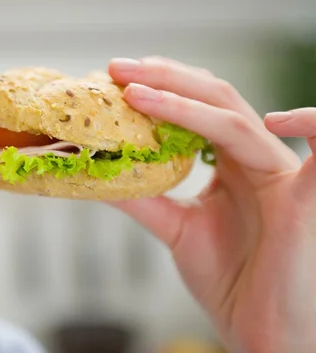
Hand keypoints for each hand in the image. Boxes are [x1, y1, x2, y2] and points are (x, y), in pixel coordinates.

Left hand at [107, 57, 315, 352]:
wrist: (264, 335)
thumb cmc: (231, 281)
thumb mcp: (177, 230)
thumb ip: (145, 198)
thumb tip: (99, 173)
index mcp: (230, 163)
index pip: (196, 108)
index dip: (159, 87)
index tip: (113, 79)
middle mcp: (255, 159)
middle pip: (214, 99)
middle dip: (164, 78)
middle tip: (116, 67)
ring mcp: (281, 176)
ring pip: (237, 121)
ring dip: (186, 100)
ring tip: (137, 91)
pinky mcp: (306, 200)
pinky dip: (311, 125)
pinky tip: (274, 119)